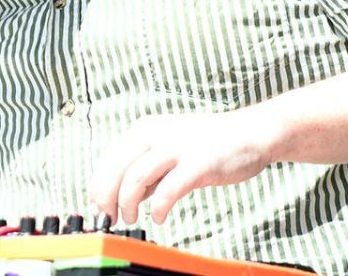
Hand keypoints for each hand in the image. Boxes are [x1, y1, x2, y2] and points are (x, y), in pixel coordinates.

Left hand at [89, 109, 280, 224]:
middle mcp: (155, 134)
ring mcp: (177, 147)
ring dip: (128, 205)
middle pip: (116, 169)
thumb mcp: (166, 149)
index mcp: (144, 129)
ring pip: (135, 179)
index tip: (98, 208)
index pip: (108, 159)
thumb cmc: (206, 144)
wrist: (249, 133)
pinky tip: (160, 217)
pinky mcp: (198, 163)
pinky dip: (158, 208)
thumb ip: (145, 170)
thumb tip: (119, 198)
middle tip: (110, 218)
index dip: (98, 187)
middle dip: (107, 199)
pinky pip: (168, 191)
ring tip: (132, 218)